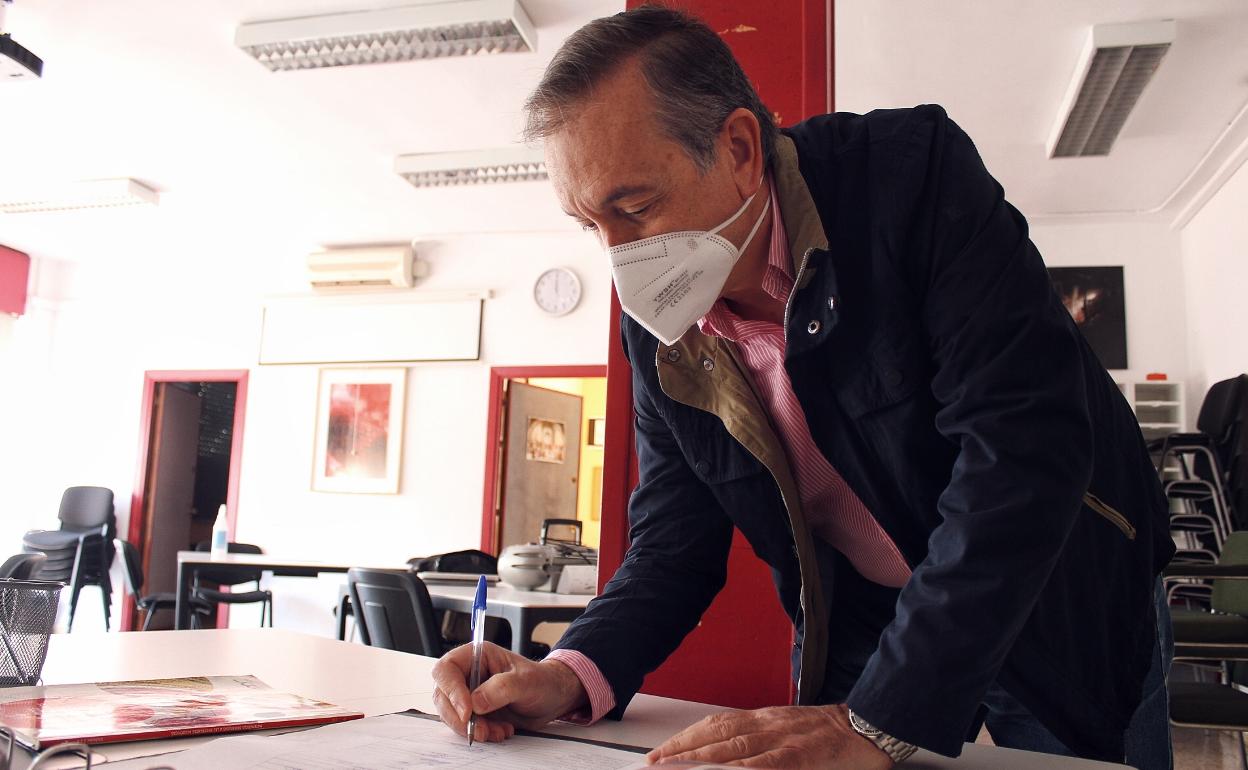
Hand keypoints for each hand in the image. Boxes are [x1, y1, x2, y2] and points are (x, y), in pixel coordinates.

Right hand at [431, 641, 588, 742]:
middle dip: (460, 717)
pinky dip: (479, 734)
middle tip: (480, 730)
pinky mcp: (474, 713)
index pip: (447, 670)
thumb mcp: (527, 681)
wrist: (552, 699)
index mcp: (477, 655)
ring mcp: (469, 694)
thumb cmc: (542, 681)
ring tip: (498, 731)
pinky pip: (464, 726)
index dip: (451, 691)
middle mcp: (468, 674)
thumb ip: (502, 688)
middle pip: (443, 695)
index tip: (467, 711)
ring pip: (452, 714)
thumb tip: (476, 702)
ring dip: (471, 728)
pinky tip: (500, 731)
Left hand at [645, 703, 893, 768]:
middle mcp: (767, 724)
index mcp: (763, 718)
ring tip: (672, 767)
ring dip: (699, 758)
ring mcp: (782, 739)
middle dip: (681, 749)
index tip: (661, 751)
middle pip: (715, 735)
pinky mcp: (799, 756)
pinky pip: (765, 763)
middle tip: (653, 762)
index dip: (686, 738)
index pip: (715, 725)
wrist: (866, 727)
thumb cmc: (828, 732)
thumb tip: (724, 756)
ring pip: (733, 747)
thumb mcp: (788, 731)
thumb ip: (758, 742)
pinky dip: (741, 769)